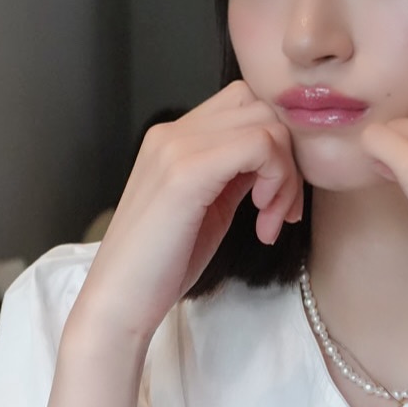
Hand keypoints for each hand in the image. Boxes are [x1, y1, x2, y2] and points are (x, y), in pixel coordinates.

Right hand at [75, 82, 303, 347]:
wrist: (120, 301)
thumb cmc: (162, 266)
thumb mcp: (209, 208)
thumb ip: (236, 176)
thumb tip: (275, 161)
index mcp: (173, 139)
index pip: (245, 105)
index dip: (275, 146)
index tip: (275, 200)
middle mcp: (172, 132)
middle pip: (262, 108)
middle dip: (287, 159)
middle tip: (281, 212)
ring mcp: (177, 146)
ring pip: (267, 124)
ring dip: (285, 174)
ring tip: (271, 220)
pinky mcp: (187, 171)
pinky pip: (259, 145)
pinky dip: (277, 180)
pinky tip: (263, 218)